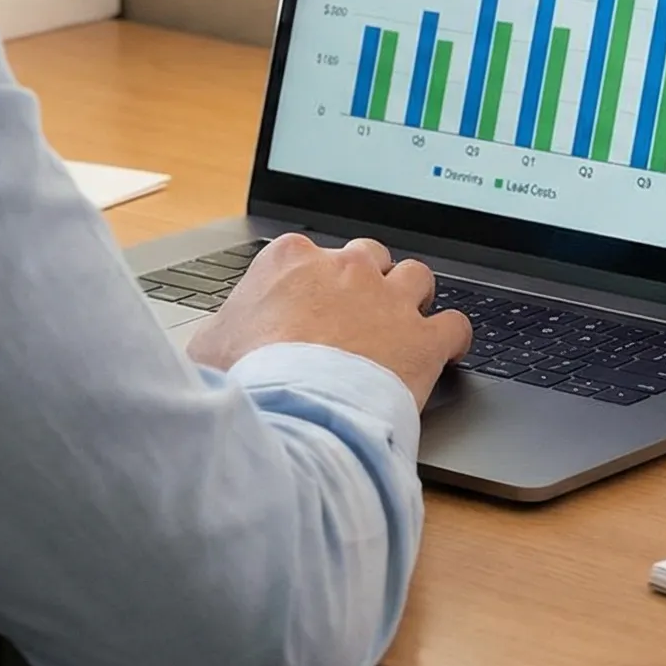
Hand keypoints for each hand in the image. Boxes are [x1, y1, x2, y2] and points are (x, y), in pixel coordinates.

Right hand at [184, 235, 472, 407]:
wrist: (293, 411)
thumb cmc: (246, 380)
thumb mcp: (209, 348)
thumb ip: (221, 331)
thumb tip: (211, 343)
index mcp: (291, 259)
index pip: (311, 254)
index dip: (317, 282)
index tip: (315, 305)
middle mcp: (345, 268)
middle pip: (368, 257)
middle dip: (367, 282)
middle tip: (360, 316)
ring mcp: (388, 299)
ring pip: (416, 278)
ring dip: (413, 299)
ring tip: (405, 325)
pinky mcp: (423, 338)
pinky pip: (455, 324)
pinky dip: (453, 337)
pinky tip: (448, 351)